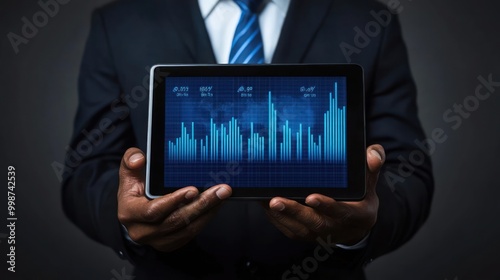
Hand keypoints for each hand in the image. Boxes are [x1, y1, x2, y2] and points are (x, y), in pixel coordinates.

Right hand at [117, 147, 231, 251]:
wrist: (136, 212)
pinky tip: (216, 204)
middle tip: (220, 190)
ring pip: (187, 229)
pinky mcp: (171, 243)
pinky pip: (192, 233)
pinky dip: (206, 218)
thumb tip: (139, 159)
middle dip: (201, 204)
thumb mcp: (129, 173)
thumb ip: (131, 160)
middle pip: (175, 221)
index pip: (152, 211)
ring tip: (222, 195)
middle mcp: (142, 231)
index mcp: (129, 213)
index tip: (193, 189)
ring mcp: (157, 240)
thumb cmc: (135, 190)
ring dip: (208, 211)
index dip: (174, 201)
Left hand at [265, 144, 384, 244]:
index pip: (340, 212)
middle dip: (294, 212)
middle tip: (276, 201)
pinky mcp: (304, 234)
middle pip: (314, 223)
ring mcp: (318, 234)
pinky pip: (287, 228)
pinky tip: (263, 202)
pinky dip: (275, 217)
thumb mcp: (370, 183)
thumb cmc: (360, 199)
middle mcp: (336, 228)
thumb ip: (371, 168)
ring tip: (264, 200)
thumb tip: (373, 154)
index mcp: (355, 216)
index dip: (326, 206)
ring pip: (297, 228)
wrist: (354, 226)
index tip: (311, 197)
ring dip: (280, 216)